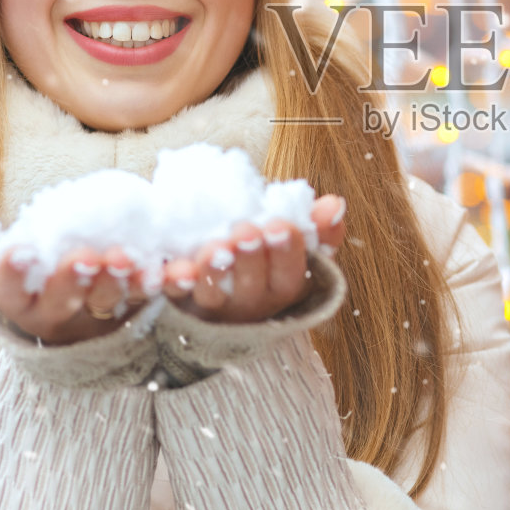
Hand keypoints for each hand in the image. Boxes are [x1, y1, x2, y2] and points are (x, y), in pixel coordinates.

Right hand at [0, 218, 162, 345]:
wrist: (78, 324)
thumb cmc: (35, 284)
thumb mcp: (7, 272)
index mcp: (20, 304)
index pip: (7, 292)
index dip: (11, 273)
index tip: (22, 250)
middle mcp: (57, 318)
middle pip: (61, 303)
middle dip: (71, 281)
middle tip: (85, 257)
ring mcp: (96, 318)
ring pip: (109, 303)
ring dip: (121, 281)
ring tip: (130, 258)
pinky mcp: (136, 312)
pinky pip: (152, 298)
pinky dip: (166, 283)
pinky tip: (180, 269)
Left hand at [161, 194, 346, 324]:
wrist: (219, 292)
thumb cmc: (265, 263)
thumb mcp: (294, 247)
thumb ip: (315, 229)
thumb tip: (334, 203)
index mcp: (283, 287)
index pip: (292, 276)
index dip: (288, 253)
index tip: (281, 225)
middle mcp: (252, 303)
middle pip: (254, 288)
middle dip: (251, 260)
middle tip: (246, 232)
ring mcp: (216, 305)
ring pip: (215, 295)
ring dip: (215, 272)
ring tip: (215, 247)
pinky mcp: (180, 300)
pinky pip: (176, 296)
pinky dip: (176, 282)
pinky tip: (176, 269)